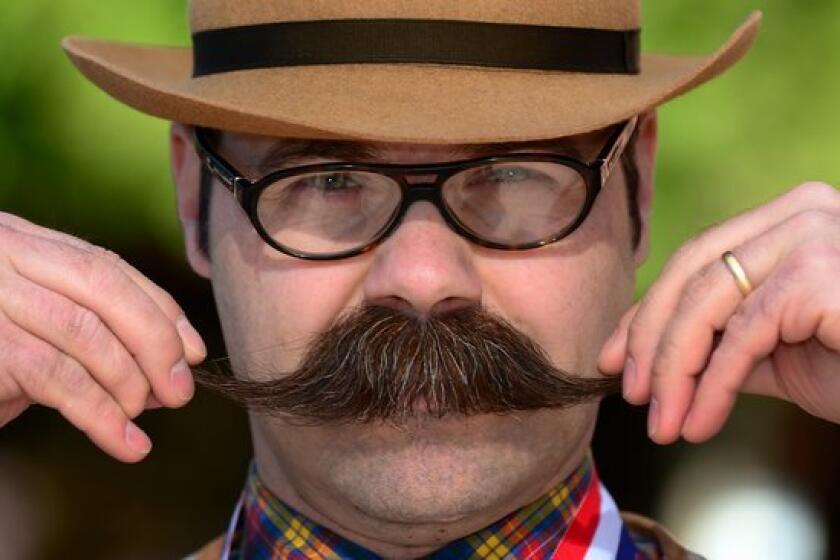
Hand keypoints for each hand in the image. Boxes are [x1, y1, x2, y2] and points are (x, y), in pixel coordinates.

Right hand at [0, 213, 206, 461]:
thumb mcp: (28, 326)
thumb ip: (86, 329)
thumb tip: (169, 363)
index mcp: (20, 242)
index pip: (107, 266)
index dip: (159, 308)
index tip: (193, 350)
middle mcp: (3, 253)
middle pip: (103, 287)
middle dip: (154, 341)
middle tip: (180, 390)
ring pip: (84, 333)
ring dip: (129, 383)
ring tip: (144, 419)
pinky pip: (56, 377)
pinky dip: (101, 415)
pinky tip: (126, 442)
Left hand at [599, 182, 839, 443]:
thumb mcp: (774, 350)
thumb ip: (717, 340)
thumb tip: (642, 358)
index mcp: (786, 218)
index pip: (696, 260)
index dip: (646, 312)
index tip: (613, 360)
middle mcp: (799, 211)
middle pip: (692, 275)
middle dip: (650, 341)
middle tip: (631, 397)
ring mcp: (813, 234)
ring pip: (708, 305)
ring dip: (674, 372)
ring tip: (661, 424)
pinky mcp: (819, 274)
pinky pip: (742, 336)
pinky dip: (712, 385)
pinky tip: (697, 424)